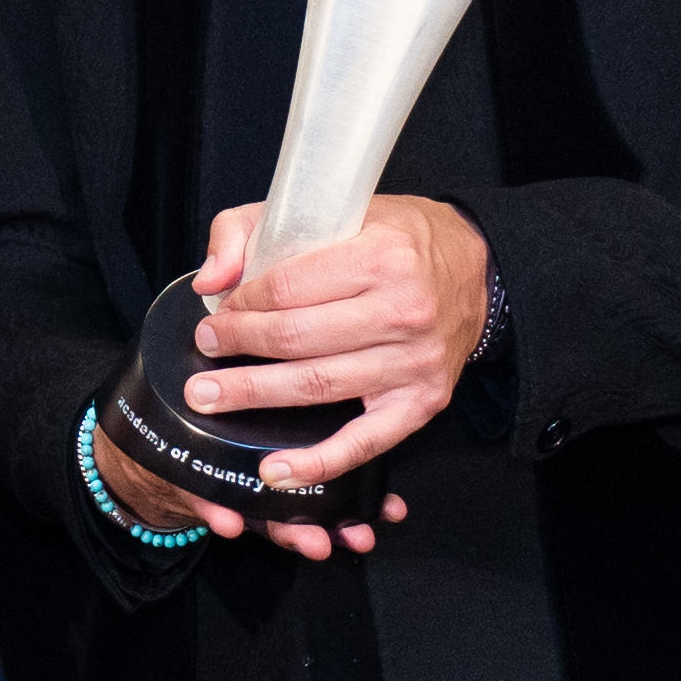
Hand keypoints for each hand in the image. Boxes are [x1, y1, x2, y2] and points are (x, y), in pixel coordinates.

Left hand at [141, 194, 484, 556]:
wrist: (476, 270)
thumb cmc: (398, 242)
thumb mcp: (332, 211)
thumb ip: (254, 230)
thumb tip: (211, 280)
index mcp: (382, 256)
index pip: (289, 287)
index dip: (243, 304)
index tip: (219, 312)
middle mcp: (403, 310)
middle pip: (297, 339)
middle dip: (239, 349)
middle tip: (205, 354)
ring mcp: (414, 362)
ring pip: (318, 386)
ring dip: (256, 395)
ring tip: (211, 397)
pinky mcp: (421, 402)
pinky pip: (364, 442)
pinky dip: (318, 461)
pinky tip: (275, 469)